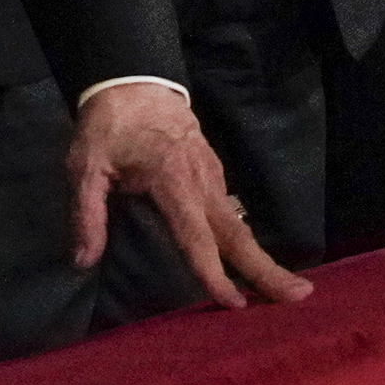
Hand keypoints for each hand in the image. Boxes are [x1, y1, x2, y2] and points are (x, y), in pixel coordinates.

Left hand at [65, 82, 312, 308]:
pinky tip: (256, 264)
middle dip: (268, 270)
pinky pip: (234, 214)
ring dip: (264, 259)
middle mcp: (203, 183)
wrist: (135, 81)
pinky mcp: (215, 174)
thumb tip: (83, 261)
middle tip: (301, 298)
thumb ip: (87, 213)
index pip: (197, 237)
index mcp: (172, 182)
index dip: (215, 273)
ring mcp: (214, 177)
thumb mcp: (85, 165)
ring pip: (241, 227)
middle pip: (238, 235)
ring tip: (290, 292)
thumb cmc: (108, 126)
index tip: (233, 303)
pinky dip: (248, 242)